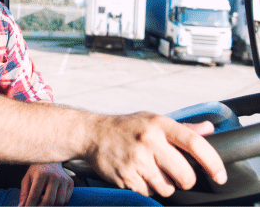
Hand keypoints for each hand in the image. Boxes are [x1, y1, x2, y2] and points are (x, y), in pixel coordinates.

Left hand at [18, 163, 73, 205]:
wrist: (51, 158)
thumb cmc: (37, 170)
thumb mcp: (28, 178)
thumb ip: (24, 193)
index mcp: (41, 174)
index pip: (34, 196)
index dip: (30, 206)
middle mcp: (54, 176)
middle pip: (48, 201)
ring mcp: (64, 179)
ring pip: (59, 202)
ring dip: (51, 206)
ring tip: (44, 201)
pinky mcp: (70, 182)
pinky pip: (66, 199)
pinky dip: (58, 202)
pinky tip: (53, 197)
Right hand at [87, 112, 226, 197]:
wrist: (94, 133)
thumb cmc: (127, 126)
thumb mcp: (153, 120)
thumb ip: (183, 128)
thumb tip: (209, 129)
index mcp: (159, 124)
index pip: (194, 143)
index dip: (212, 161)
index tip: (219, 175)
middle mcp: (149, 140)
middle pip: (185, 175)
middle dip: (184, 179)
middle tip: (174, 172)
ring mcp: (137, 160)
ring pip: (168, 188)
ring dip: (163, 184)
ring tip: (149, 169)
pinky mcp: (126, 177)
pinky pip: (148, 193)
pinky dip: (146, 187)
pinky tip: (136, 173)